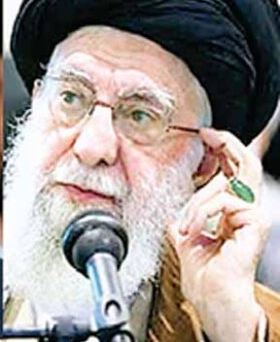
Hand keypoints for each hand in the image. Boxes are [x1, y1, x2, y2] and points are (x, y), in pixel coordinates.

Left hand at [169, 128, 268, 341]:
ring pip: (229, 182)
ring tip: (187, 227)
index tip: (205, 135)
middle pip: (246, 163)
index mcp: (233, 212)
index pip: (234, 171)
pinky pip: (224, 201)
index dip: (223, 148)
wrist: (212, 299)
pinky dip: (201, 214)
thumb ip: (188, 219)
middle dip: (226, 142)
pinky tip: (194, 232)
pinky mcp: (255, 222)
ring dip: (198, 203)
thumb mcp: (188, 237)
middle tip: (207, 133)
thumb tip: (177, 215)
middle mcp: (247, 210)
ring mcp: (253, 216)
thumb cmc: (204, 276)